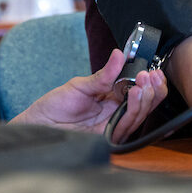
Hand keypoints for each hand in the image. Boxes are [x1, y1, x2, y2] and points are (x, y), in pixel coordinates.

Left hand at [11, 48, 167, 141]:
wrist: (39, 123)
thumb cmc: (56, 105)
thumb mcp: (80, 85)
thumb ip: (103, 75)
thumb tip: (119, 55)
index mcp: (112, 98)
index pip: (139, 90)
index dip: (149, 82)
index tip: (152, 70)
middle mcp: (116, 112)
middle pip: (144, 104)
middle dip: (151, 89)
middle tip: (148, 75)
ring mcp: (113, 125)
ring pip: (139, 114)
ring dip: (144, 97)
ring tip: (142, 82)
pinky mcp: (108, 137)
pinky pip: (126, 126)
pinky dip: (133, 110)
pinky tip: (134, 94)